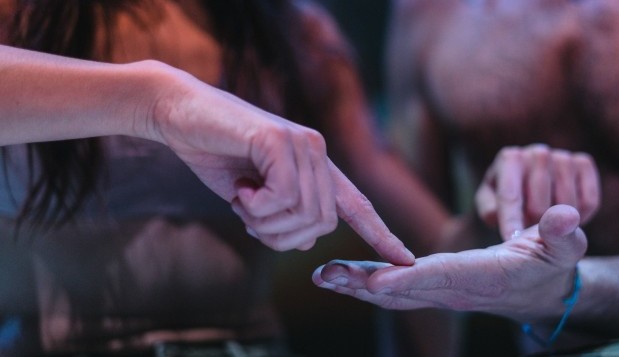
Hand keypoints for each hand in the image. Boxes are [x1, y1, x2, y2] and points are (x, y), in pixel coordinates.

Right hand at [146, 67, 413, 264]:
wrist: (179, 113)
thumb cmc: (216, 155)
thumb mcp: (256, 197)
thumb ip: (285, 215)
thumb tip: (308, 240)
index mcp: (317, 167)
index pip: (357, 205)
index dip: (381, 234)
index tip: (405, 260)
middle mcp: (318, 153)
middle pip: (321, 224)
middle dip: (282, 236)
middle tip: (249, 216)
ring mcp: (303, 143)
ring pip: (304, 214)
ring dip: (264, 222)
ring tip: (241, 198)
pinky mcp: (280, 140)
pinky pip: (282, 197)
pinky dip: (256, 206)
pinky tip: (240, 188)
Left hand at [313, 205, 586, 320]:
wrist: (541, 291)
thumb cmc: (552, 263)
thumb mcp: (565, 247)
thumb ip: (563, 233)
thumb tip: (565, 215)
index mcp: (484, 276)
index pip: (443, 277)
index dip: (410, 279)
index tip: (377, 282)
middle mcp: (456, 289)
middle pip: (405, 289)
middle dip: (365, 284)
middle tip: (328, 276)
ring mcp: (441, 292)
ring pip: (393, 292)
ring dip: (357, 284)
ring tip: (323, 275)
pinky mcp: (433, 288)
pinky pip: (395, 289)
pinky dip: (366, 283)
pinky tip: (339, 275)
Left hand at [475, 144, 599, 239]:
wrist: (535, 185)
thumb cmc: (508, 200)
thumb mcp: (492, 206)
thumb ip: (490, 211)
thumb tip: (497, 215)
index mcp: (509, 159)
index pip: (510, 196)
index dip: (511, 222)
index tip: (513, 243)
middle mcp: (536, 152)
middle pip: (539, 206)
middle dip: (535, 226)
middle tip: (532, 232)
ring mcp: (562, 156)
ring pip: (566, 205)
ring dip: (559, 224)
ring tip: (549, 223)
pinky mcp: (583, 163)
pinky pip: (589, 200)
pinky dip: (582, 216)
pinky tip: (569, 217)